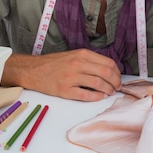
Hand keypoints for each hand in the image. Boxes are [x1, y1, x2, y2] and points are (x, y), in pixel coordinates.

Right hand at [1, 49, 121, 101]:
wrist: (33, 70)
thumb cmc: (54, 63)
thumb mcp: (73, 55)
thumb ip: (90, 60)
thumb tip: (108, 70)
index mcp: (82, 54)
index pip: (108, 63)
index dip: (117, 73)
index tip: (118, 78)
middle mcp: (78, 64)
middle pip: (106, 73)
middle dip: (116, 82)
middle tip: (117, 87)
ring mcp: (71, 77)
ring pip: (98, 84)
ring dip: (108, 90)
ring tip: (110, 92)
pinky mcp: (65, 90)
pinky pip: (86, 95)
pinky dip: (97, 97)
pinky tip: (100, 97)